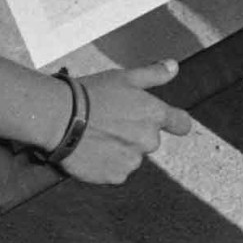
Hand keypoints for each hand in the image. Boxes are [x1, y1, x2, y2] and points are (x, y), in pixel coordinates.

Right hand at [60, 59, 194, 184]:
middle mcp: (149, 141)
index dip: (175, 121)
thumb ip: (154, 74)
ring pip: (131, 156)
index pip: (181, 124)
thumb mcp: (124, 77)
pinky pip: (116, 171)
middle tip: (110, 121)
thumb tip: (175, 66)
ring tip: (96, 135)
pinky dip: (106, 163)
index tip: (168, 121)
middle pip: (149, 139)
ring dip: (119, 149)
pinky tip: (91, 150)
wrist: (60, 118)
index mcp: (154, 115)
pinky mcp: (115, 176)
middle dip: (134, 132)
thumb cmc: (92, 94)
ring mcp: (133, 161)